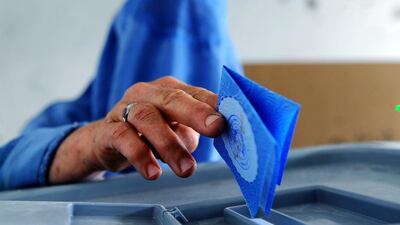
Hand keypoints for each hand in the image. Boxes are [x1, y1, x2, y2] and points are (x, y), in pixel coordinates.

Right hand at [49, 77, 224, 182]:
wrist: (105, 140)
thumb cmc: (148, 133)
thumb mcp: (174, 129)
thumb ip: (192, 130)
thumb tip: (218, 135)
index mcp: (168, 90)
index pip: (194, 93)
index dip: (213, 104)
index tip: (229, 118)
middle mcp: (147, 94)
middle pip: (172, 98)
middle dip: (196, 113)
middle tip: (216, 129)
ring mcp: (125, 109)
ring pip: (147, 118)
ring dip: (169, 144)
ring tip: (186, 169)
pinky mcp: (109, 130)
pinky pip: (123, 138)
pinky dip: (140, 155)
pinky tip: (153, 172)